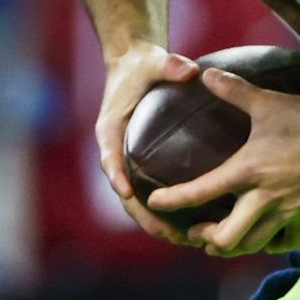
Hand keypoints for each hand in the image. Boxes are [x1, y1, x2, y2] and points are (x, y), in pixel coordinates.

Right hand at [96, 44, 201, 243]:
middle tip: (167, 232)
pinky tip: (189, 223)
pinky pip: (149, 191)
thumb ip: (169, 64)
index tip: (126, 191)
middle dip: (143, 214)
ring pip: (135, 200)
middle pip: (123, 191)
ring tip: (180, 238)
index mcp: (110, 129)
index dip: (116, 174)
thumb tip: (189, 70)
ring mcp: (127, 160)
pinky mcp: (140, 164)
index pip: (110, 156)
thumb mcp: (153, 61)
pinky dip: (164, 210)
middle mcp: (115, 150)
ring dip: (154, 221)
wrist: (134, 64)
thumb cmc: (142, 64)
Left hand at [146, 67, 299, 256]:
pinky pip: (281, 244)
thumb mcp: (270, 103)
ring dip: (231, 245)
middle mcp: (263, 199)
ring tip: (219, 237)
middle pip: (226, 238)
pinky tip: (261, 236)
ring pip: (251, 246)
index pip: (201, 191)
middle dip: (205, 238)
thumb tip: (204, 74)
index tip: (156, 203)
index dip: (173, 200)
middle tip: (196, 229)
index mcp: (248, 171)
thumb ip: (235, 90)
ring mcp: (285, 214)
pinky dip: (266, 244)